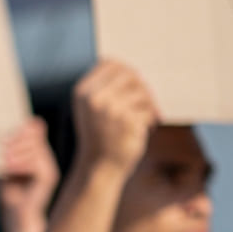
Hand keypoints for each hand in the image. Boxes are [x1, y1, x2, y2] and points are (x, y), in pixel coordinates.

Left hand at [0, 117, 59, 231]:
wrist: (17, 216)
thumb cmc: (10, 192)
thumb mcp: (4, 168)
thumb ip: (5, 152)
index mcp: (36, 151)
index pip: (35, 130)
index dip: (23, 127)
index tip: (7, 128)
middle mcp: (45, 157)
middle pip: (35, 137)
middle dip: (17, 138)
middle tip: (2, 146)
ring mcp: (48, 166)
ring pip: (36, 149)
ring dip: (17, 151)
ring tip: (2, 159)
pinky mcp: (49, 177)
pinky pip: (37, 164)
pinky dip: (21, 164)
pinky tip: (8, 168)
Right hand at [71, 60, 158, 177]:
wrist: (99, 168)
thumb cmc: (101, 135)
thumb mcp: (93, 108)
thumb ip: (105, 86)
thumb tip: (131, 67)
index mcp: (82, 92)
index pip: (111, 63)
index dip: (126, 71)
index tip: (132, 85)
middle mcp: (93, 98)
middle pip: (130, 73)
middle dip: (141, 87)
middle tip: (146, 102)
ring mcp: (109, 109)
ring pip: (142, 91)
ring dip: (148, 104)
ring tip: (145, 118)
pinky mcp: (126, 121)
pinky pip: (148, 110)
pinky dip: (150, 119)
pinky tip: (145, 129)